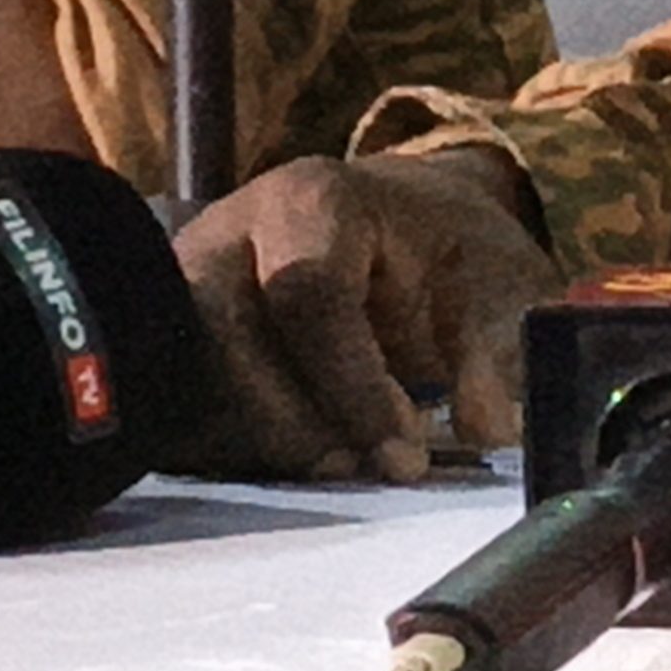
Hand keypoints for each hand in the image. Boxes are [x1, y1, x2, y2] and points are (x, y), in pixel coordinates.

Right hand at [170, 147, 561, 481]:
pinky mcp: (170, 339)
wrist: (403, 226)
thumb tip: (489, 427)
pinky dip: (235, 450)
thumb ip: (500, 348)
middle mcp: (229, 233)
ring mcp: (184, 285)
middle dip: (295, 424)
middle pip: (226, 339)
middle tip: (362, 472)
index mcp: (313, 198)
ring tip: (339, 471)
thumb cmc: (451, 253)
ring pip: (190, 381)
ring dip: (260, 444)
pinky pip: (178, 408)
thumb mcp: (499, 282)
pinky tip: (299, 465)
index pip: (308, 293)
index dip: (351, 385)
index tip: (402, 455)